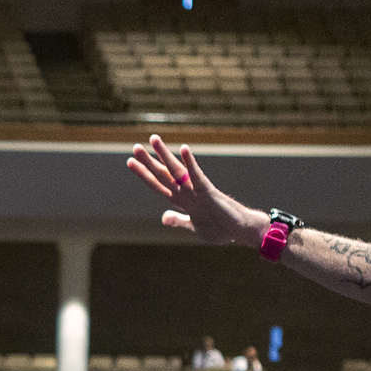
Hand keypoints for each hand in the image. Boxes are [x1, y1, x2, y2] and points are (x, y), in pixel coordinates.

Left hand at [127, 135, 267, 247]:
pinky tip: (183, 149)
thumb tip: (164, 218)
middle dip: (148, 162)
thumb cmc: (221, 228)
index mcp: (182, 201)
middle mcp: (187, 193)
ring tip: (153, 139)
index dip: (144, 175)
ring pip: (177, 171)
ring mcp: (197, 191)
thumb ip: (179, 220)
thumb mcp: (195, 227)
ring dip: (164, 155)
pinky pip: (197, 177)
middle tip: (135, 146)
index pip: (159, 185)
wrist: (240, 231)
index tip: (130, 162)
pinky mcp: (209, 192)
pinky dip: (190, 164)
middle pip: (164, 175)